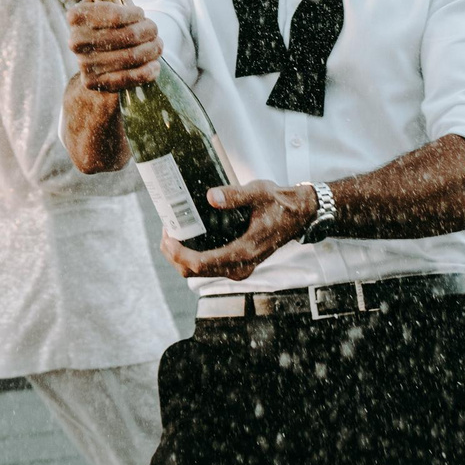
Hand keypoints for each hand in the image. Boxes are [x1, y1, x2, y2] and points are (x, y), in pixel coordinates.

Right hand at [64, 0, 159, 92]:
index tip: (141, 14)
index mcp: (76, 16)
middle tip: (154, 30)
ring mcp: (84, 64)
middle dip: (148, 31)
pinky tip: (154, 65)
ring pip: (131, 56)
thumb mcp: (105, 0)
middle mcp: (76, 40)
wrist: (96, 59)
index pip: (115, 14)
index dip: (135, 14)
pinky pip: (127, 78)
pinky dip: (146, 71)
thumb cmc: (107, 24)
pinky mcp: (94, 83)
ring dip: (151, 50)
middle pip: (127, 36)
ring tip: (157, 45)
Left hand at [161, 182, 315, 281]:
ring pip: (198, 272)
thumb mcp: (259, 192)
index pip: (201, 263)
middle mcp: (240, 267)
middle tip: (166, 228)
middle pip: (194, 271)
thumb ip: (235, 195)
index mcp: (244, 253)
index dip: (179, 253)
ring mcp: (238, 268)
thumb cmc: (279, 204)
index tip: (167, 235)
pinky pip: (207, 266)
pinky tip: (186, 236)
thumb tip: (211, 197)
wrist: (299, 215)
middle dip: (174, 253)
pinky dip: (191, 255)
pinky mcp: (236, 263)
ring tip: (172, 230)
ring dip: (180, 255)